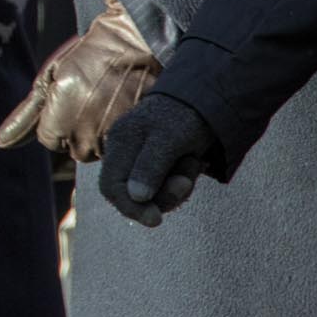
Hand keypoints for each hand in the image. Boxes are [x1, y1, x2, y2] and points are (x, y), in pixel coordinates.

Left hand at [0, 0, 161, 160]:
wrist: (136, 43)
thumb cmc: (89, 57)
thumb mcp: (50, 79)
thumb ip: (26, 116)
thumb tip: (2, 143)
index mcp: (60, 122)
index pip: (48, 139)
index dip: (57, 116)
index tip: (72, 94)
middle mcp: (85, 137)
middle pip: (73, 148)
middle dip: (77, 127)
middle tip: (91, 96)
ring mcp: (113, 140)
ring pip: (96, 149)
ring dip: (99, 131)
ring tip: (109, 100)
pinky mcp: (137, 138)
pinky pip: (120, 146)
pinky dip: (119, 131)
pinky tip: (123, 106)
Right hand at [97, 93, 213, 226]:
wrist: (205, 96)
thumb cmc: (185, 115)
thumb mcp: (169, 139)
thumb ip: (150, 166)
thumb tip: (135, 197)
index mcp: (120, 143)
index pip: (111, 187)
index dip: (130, 207)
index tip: (156, 220)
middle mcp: (125, 152)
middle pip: (131, 194)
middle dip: (162, 196)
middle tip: (186, 183)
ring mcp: (140, 158)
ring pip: (152, 193)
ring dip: (177, 187)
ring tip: (193, 161)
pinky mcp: (157, 162)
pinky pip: (165, 185)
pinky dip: (181, 180)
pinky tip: (192, 161)